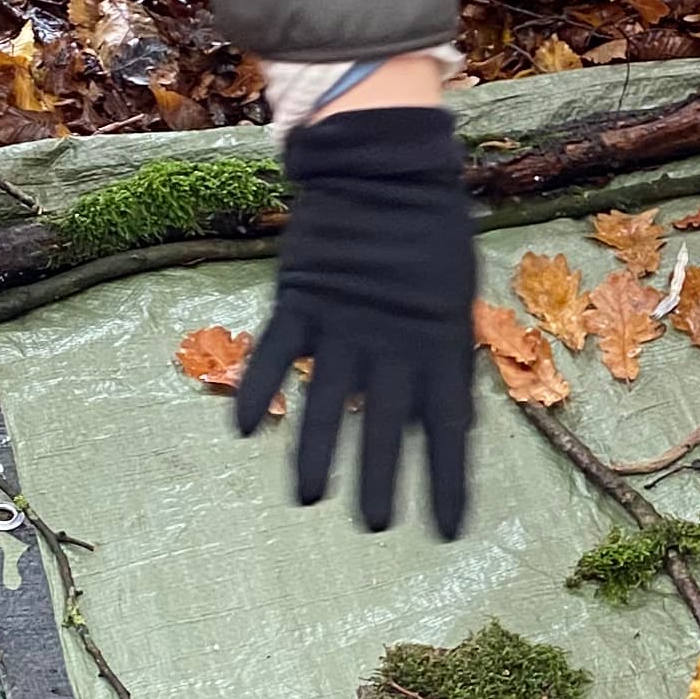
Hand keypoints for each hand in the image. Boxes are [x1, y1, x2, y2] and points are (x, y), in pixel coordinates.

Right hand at [237, 106, 477, 536]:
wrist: (386, 166)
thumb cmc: (431, 233)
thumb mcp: (455, 298)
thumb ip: (447, 360)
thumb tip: (447, 426)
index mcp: (440, 343)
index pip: (447, 429)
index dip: (446, 482)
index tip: (446, 532)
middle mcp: (391, 341)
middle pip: (385, 426)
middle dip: (380, 482)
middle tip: (376, 527)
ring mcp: (343, 321)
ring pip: (327, 401)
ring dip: (317, 454)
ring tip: (310, 500)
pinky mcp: (301, 298)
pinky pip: (275, 353)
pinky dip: (259, 390)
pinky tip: (245, 433)